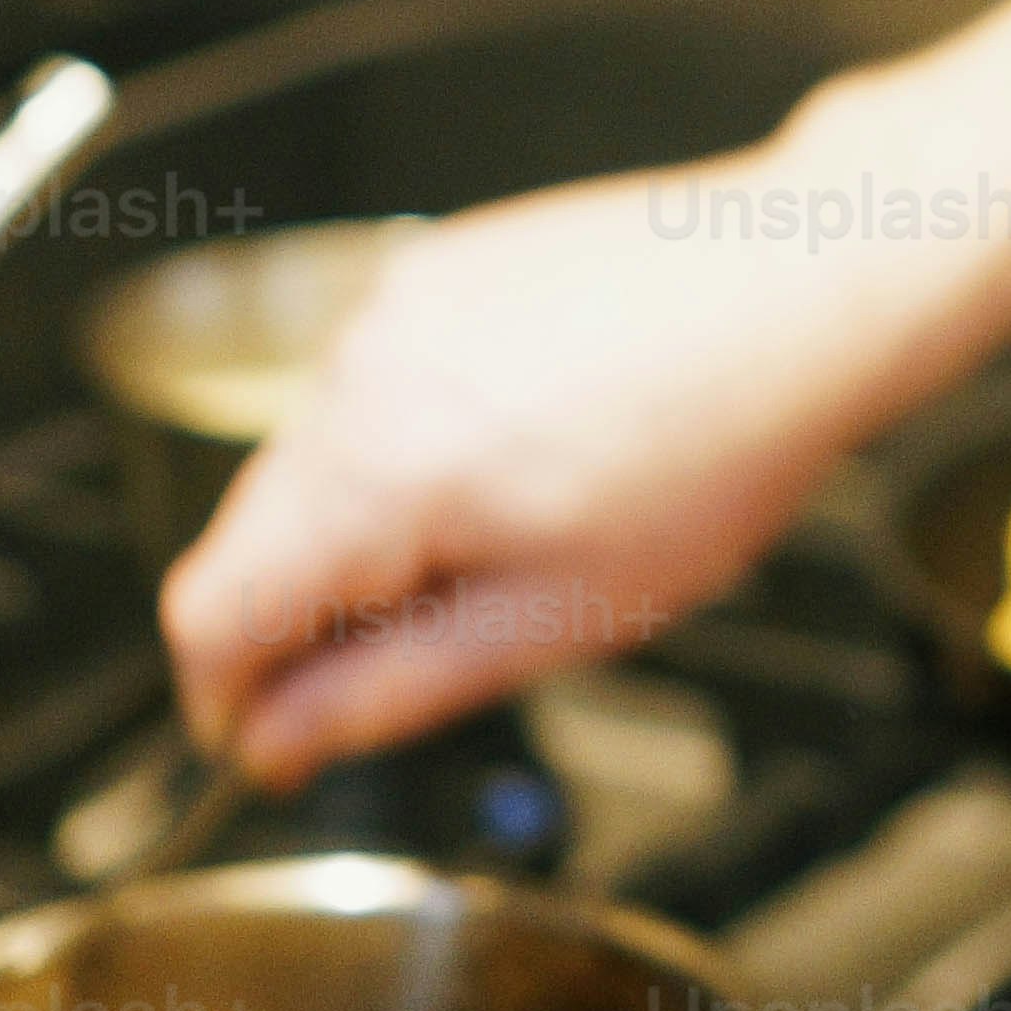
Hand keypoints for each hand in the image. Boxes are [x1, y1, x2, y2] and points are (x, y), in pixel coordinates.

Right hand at [159, 75, 1010, 778]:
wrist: (803, 282)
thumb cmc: (716, 448)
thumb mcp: (559, 614)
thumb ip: (391, 687)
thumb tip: (273, 743)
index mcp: (377, 467)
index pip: (207, 607)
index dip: (222, 695)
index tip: (268, 741)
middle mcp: (358, 367)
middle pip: (248, 531)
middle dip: (300, 613)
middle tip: (413, 659)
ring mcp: (390, 303)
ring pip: (308, 457)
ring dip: (357, 525)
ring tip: (502, 540)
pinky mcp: (431, 267)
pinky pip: (368, 384)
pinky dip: (400, 443)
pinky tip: (515, 459)